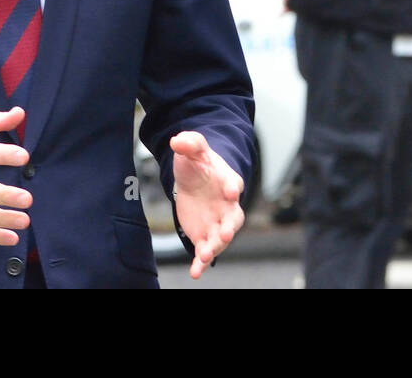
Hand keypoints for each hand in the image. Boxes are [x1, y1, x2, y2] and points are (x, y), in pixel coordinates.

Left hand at [171, 131, 244, 278]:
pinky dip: (201, 262)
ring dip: (215, 247)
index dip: (232, 187)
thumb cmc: (198, 164)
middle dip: (230, 227)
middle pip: (234, 218)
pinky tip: (195, 272)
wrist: (194, 180)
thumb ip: (189, 143)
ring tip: (205, 254)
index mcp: (227, 181)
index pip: (233, 183)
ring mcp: (217, 223)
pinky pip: (205, 251)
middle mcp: (227, 205)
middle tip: (225, 234)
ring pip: (221, 238)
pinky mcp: (204, 235)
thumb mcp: (193, 149)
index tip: (230, 190)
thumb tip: (178, 140)